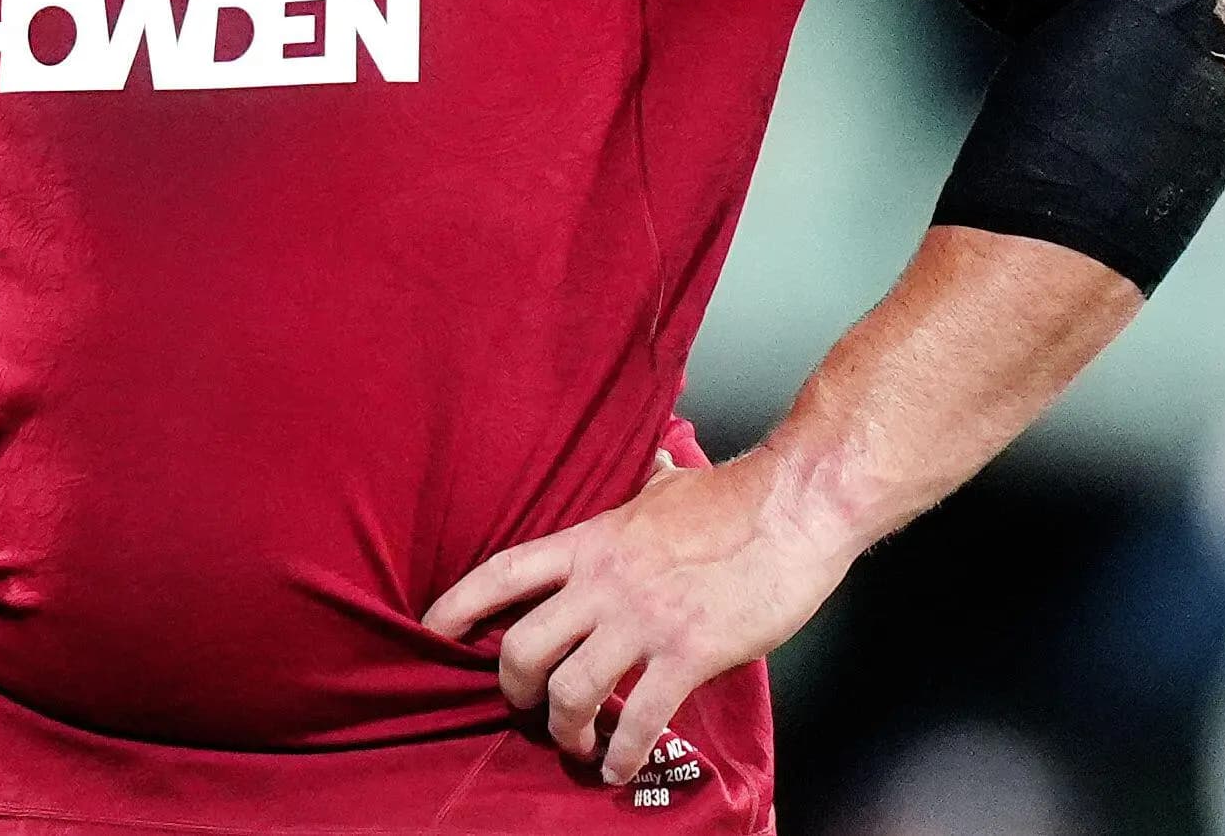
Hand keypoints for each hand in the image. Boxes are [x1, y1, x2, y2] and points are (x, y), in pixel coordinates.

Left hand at [421, 453, 851, 785]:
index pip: (503, 573)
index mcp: (591, 542)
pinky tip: (620, 769)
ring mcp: (643, 621)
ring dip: (565, 730)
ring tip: (578, 744)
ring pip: (571, 692)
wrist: (794, 508)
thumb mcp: (666, 485)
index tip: (429, 631)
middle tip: (524, 707)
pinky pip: (640, 719)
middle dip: (511, 689)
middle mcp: (604, 584)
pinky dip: (622, 754)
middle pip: (521, 647)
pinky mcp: (688, 654)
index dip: (457, 605)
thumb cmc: (733, 498)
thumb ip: (643, 485)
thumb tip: (651, 455)